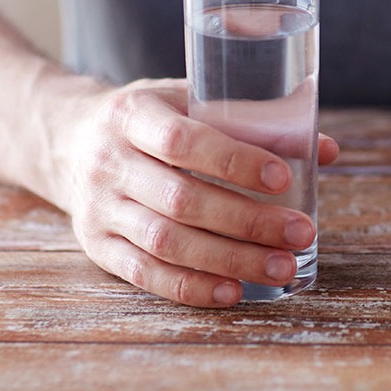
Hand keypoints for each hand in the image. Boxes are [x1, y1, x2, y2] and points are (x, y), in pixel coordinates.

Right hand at [58, 78, 339, 307]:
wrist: (66, 138)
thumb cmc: (149, 117)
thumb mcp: (187, 98)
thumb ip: (251, 120)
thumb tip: (324, 148)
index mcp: (132, 114)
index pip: (181, 141)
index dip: (233, 160)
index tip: (282, 176)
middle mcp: (109, 162)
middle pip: (181, 200)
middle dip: (247, 221)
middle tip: (300, 232)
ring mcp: (99, 208)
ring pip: (166, 242)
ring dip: (230, 260)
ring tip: (283, 266)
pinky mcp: (96, 245)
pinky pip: (144, 274)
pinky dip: (192, 287)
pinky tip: (234, 291)